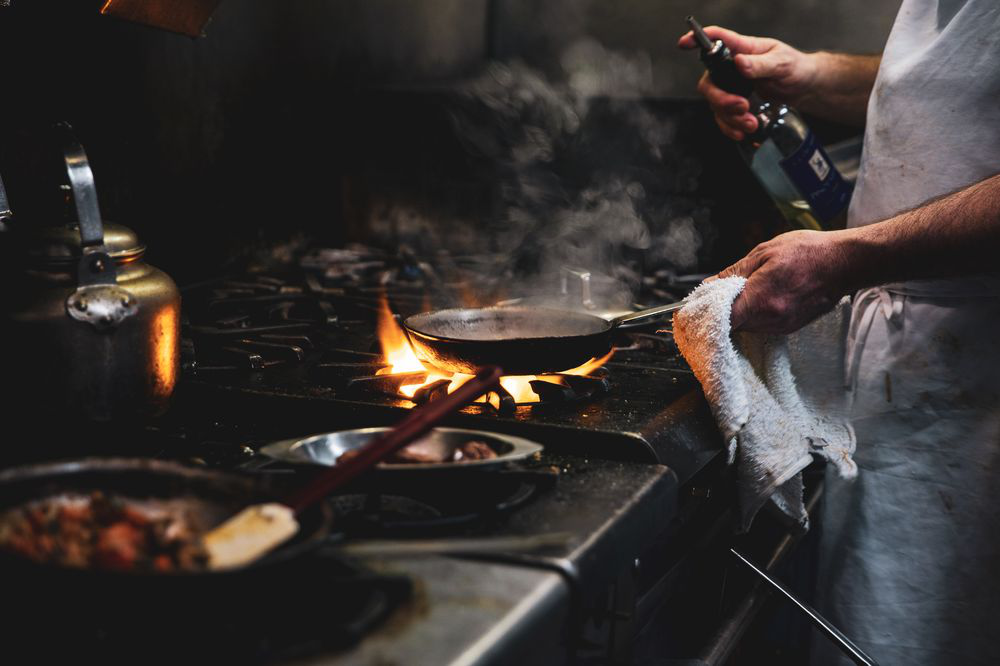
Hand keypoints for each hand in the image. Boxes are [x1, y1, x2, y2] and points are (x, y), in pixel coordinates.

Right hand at [678, 26, 819, 140]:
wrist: (804, 88)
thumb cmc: (795, 67)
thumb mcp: (782, 62)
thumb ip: (759, 64)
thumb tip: (739, 62)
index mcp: (742, 50)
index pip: (716, 40)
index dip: (697, 39)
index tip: (684, 43)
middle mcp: (732, 68)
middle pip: (709, 83)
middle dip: (721, 100)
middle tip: (742, 107)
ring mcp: (732, 87)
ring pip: (715, 105)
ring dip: (730, 118)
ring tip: (752, 123)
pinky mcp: (736, 104)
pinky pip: (723, 118)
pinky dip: (730, 128)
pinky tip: (743, 132)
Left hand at [711, 230, 850, 333]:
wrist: (845, 263)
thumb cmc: (808, 252)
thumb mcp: (764, 252)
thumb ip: (734, 272)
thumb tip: (710, 285)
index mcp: (761, 300)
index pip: (722, 319)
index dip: (706, 314)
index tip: (698, 305)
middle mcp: (771, 320)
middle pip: (732, 324)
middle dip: (722, 310)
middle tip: (721, 291)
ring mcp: (782, 327)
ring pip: (746, 326)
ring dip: (740, 312)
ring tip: (747, 289)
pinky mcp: (790, 328)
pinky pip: (762, 325)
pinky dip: (755, 314)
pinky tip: (762, 296)